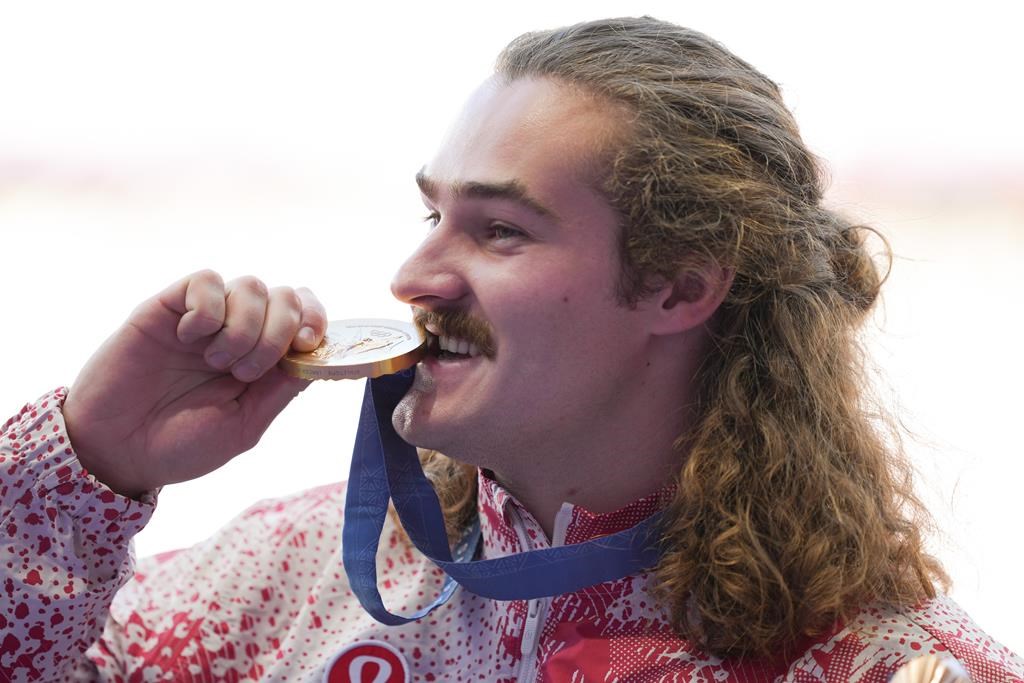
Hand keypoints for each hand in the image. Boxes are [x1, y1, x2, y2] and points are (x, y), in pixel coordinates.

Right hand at [62, 270, 326, 497]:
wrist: (115, 451)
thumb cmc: (180, 445)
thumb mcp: (244, 426)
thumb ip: (281, 389)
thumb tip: (314, 355)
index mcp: (264, 361)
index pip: (306, 318)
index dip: (316, 320)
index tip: (306, 345)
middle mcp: (240, 332)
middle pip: (286, 296)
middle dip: (279, 331)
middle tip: (245, 372)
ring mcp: (206, 318)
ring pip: (251, 285)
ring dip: (244, 327)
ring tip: (215, 362)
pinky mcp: (168, 306)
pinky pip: (206, 279)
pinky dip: (208, 310)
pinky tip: (189, 339)